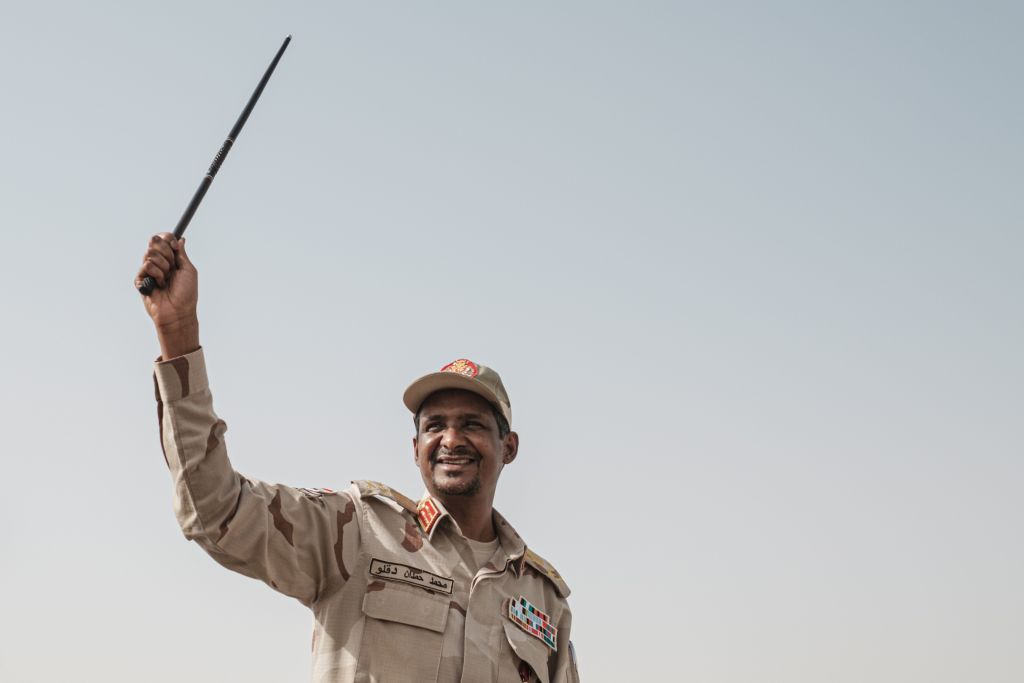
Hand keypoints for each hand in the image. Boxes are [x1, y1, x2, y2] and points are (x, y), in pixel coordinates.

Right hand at [136, 233, 199, 357]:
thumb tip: (180, 239)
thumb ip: (181, 254)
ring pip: (150, 254)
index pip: (164, 240)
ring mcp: (149, 271)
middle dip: (166, 253)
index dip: (167, 238)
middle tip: (172, 267)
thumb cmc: (187, 294)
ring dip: (163, 267)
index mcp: (171, 260)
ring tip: (166, 280)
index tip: (173, 243)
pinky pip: (146, 266)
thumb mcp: (188, 270)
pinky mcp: (140, 279)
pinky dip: (156, 275)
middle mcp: (159, 263)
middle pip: (154, 242)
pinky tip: (159, 286)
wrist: (178, 311)